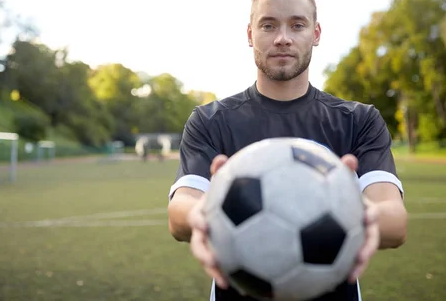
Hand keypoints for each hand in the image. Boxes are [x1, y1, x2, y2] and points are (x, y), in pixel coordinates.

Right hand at [187, 154, 229, 287]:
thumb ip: (218, 171)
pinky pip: (225, 269)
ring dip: (216, 273)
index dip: (198, 222)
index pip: (195, 219)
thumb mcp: (215, 184)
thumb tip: (221, 158)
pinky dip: (235, 278)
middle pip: (198, 247)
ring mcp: (208, 247)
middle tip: (213, 261)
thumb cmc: (213, 198)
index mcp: (200, 216)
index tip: (204, 225)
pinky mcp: (218, 257)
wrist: (199, 216)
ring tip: (227, 283)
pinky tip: (250, 289)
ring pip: (208, 263)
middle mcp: (201, 235)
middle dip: (204, 255)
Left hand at [341, 154, 379, 283]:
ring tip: (350, 278)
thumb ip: (350, 172)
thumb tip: (349, 158)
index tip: (369, 215)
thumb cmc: (356, 198)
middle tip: (362, 256)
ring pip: (363, 256)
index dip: (372, 214)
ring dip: (358, 266)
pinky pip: (349, 262)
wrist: (373, 217)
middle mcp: (369, 231)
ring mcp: (364, 242)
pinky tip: (327, 280)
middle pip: (372, 241)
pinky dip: (341, 270)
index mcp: (370, 214)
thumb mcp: (354, 186)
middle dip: (368, 249)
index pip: (373, 214)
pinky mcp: (355, 252)